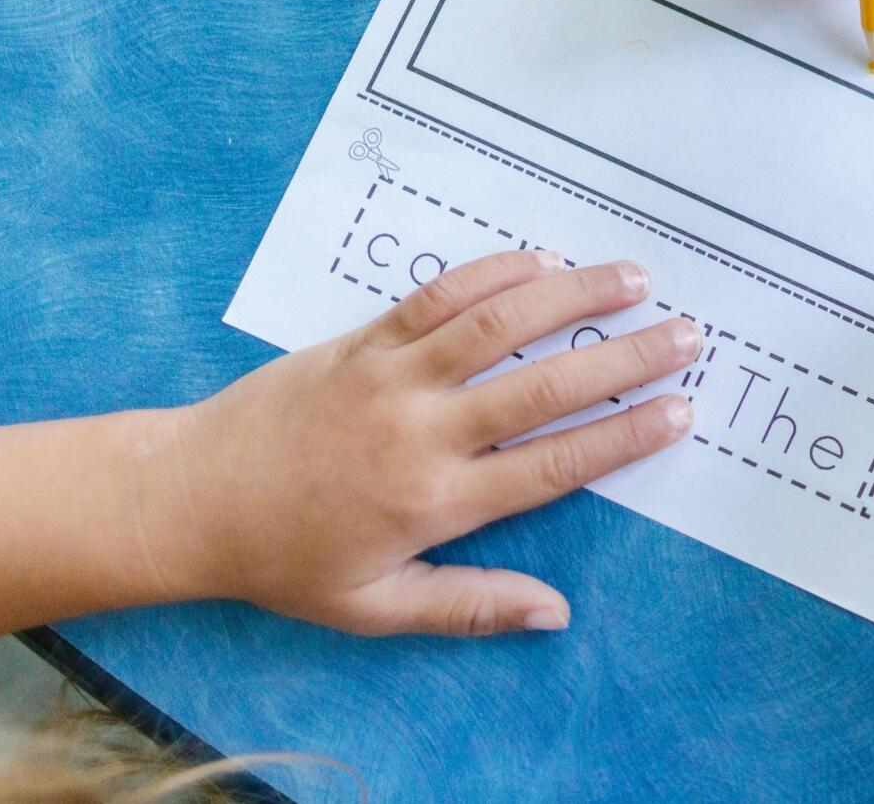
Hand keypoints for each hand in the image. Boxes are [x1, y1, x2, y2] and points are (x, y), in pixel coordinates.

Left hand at [160, 249, 698, 635]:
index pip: (552, 464)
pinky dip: (495, 273)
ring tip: (634, 279)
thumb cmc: (286, 560)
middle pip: (544, 385)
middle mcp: (422, 431)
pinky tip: (543, 261)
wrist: (188, 498)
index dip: (623, 437)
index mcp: (435, 501)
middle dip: (625, 358)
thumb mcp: (375, 607)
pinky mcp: (363, 339)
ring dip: (574, 295)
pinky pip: (439, 295)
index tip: (679, 412)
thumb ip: (470, 605)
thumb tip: (556, 613)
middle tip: (685, 335)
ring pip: (499, 323)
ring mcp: (392, 376)